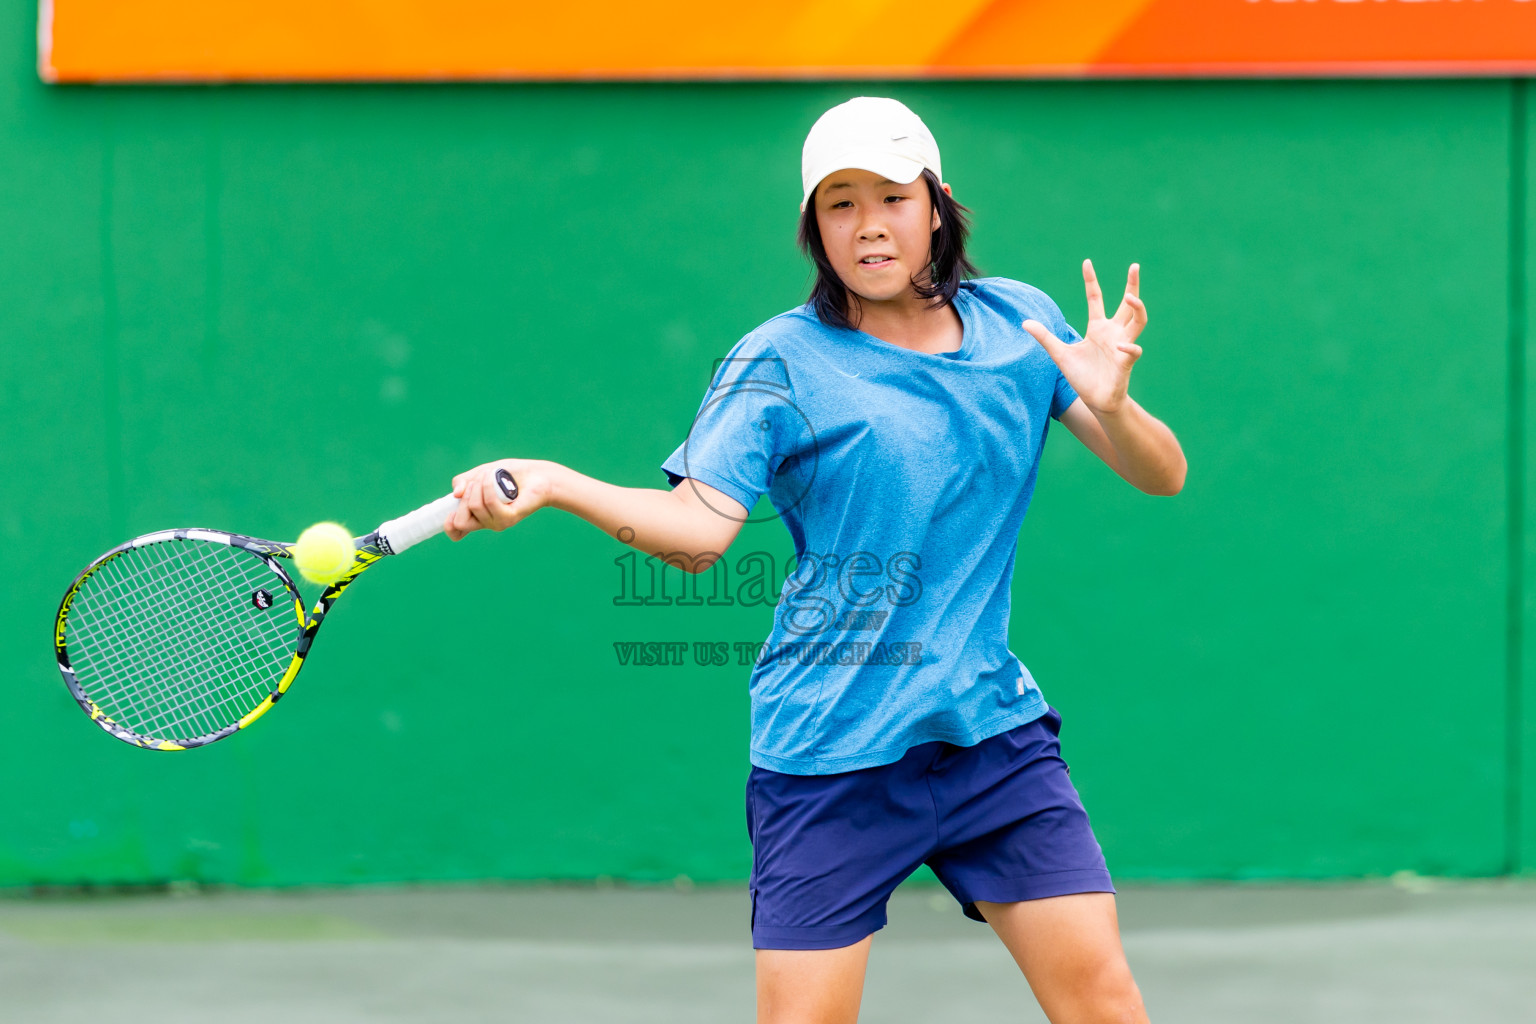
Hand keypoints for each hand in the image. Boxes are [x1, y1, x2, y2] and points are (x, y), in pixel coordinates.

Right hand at [445, 458, 557, 540]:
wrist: (536, 475)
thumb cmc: (509, 475)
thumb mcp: (479, 474)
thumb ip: (463, 482)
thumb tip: (455, 494)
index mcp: (475, 515)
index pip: (456, 532)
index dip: (448, 526)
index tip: (449, 515)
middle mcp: (485, 522)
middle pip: (460, 520)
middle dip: (464, 497)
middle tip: (478, 482)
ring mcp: (497, 522)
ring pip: (474, 506)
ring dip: (479, 484)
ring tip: (492, 477)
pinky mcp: (509, 518)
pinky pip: (490, 502)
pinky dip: (489, 485)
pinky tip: (495, 477)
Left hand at [1023, 260, 1146, 414]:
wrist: (1096, 401)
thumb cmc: (1082, 378)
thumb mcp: (1059, 354)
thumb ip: (1045, 337)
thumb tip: (1025, 321)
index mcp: (1098, 327)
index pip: (1096, 298)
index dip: (1091, 281)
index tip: (1086, 262)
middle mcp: (1114, 333)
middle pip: (1127, 304)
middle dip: (1132, 285)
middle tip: (1134, 266)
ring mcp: (1122, 346)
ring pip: (1138, 322)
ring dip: (1138, 308)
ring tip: (1131, 297)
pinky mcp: (1126, 363)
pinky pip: (1133, 351)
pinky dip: (1129, 348)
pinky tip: (1121, 347)